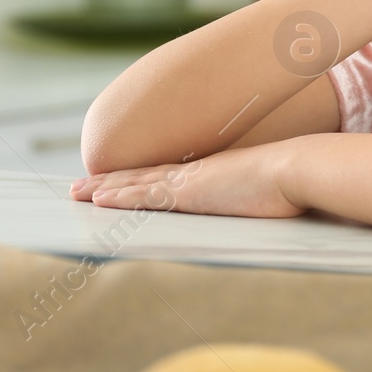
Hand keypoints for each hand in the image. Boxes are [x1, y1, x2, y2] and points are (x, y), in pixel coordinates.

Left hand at [70, 144, 303, 218]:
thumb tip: (258, 203)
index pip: (163, 176)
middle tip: (78, 186)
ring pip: (136, 185)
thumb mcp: (265, 189)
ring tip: (76, 192)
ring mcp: (189, 182)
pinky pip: (145, 196)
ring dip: (103, 189)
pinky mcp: (188, 194)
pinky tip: (99, 201)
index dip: (136, 179)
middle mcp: (193, 173)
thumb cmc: (290, 182)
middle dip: (108, 182)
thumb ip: (251, 195)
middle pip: (141, 177)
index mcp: (208, 173)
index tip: (114, 182)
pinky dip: (120, 197)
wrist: (296, 168)